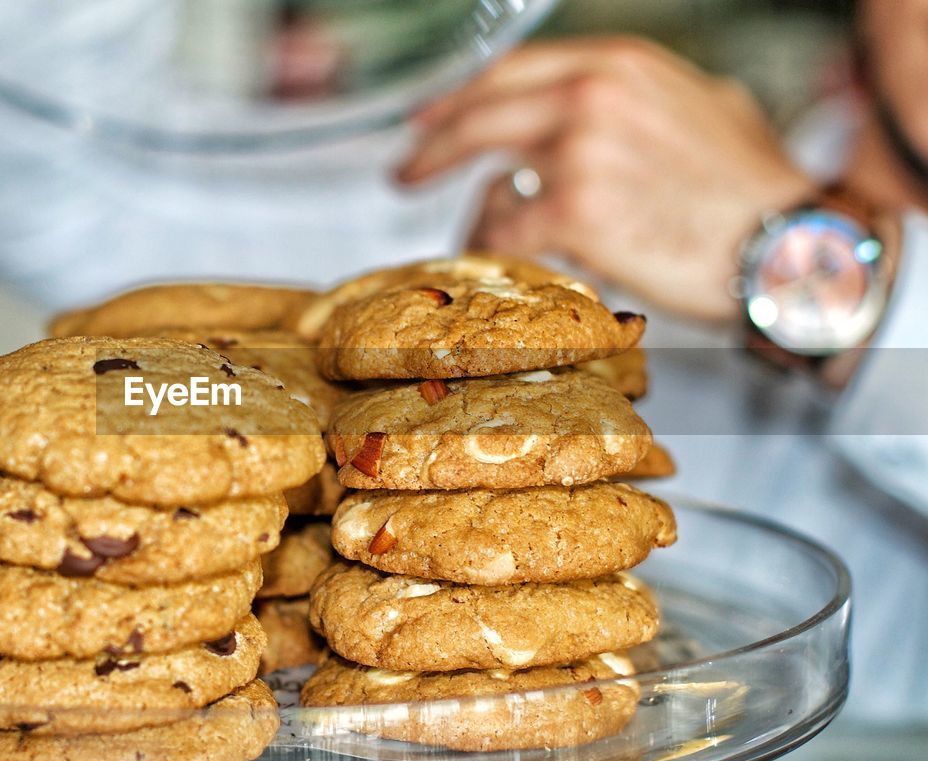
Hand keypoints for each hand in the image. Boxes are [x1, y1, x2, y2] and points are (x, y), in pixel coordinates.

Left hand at [398, 37, 816, 321]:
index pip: (510, 72)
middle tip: (408, 170)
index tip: (432, 116)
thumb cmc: (752, 189)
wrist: (786, 244)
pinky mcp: (574, 211)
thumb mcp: (702, 107)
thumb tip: (609, 115)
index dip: (460, 97)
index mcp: (616, 64)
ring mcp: (578, 152)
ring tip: (469, 237)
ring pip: (490, 180)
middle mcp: (590, 96)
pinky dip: (495, 249)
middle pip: (480, 114)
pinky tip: (497, 260)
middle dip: (433, 147)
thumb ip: (640, 102)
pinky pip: (506, 231)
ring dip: (474, 213)